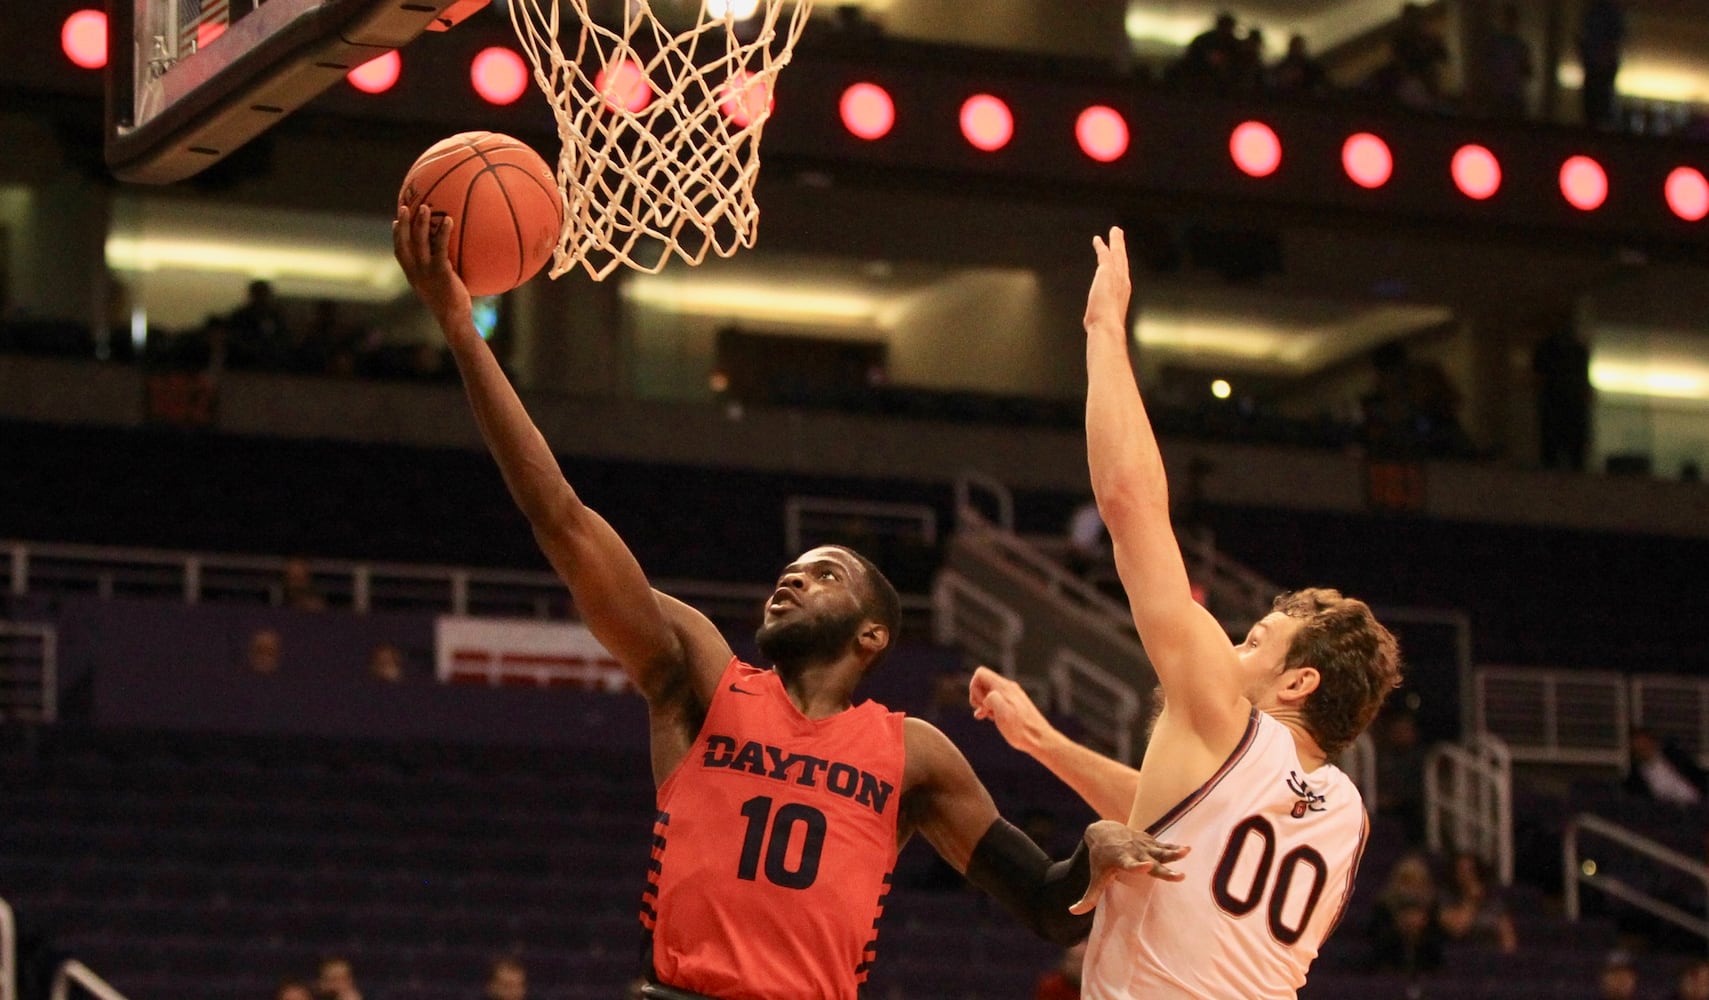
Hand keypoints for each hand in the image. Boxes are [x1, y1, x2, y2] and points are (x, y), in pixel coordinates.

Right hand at [393, 203, 471, 328]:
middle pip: (404, 243)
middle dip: (403, 223)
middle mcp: (415, 271)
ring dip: (420, 223)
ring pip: (419, 242)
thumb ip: (437, 272)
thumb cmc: (450, 303)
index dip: (396, 236)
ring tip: (424, 207)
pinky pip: (440, 248)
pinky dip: (443, 233)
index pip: (399, 252)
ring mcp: (426, 271)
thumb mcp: (438, 287)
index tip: (396, 221)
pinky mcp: (440, 272)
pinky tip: (449, 220)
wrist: (453, 319)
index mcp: (412, 275)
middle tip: (404, 206)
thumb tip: (448, 261)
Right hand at [969, 666, 1052, 756]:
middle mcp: (1008, 688)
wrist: (1039, 739)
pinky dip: (990, 707)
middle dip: (977, 697)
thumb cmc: (1021, 729)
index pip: (980, 673)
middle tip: (984, 711)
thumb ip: (991, 698)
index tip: (980, 704)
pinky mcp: (1014, 705)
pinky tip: (990, 718)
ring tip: (988, 716)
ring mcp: (1011, 696)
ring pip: (988, 692)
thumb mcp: (1002, 712)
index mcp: (1004, 687)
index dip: (974, 688)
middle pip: (983, 682)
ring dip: (983, 704)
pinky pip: (996, 700)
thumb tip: (986, 698)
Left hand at [1070, 819, 1187, 914]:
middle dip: (1163, 867)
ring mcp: (1142, 845)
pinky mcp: (1148, 841)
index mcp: (1121, 861)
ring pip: (1160, 850)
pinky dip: (1173, 847)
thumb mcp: (1096, 876)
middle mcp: (1134, 852)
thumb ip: (1089, 896)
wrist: (1103, 831)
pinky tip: (1187, 848)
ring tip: (1187, 851)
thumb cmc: (1100, 858)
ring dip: (1174, 852)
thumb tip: (1073, 912)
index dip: (1138, 866)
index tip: (1147, 866)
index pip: (1130, 865)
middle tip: (1179, 875)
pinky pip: (1163, 845)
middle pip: (1151, 861)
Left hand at [1083, 226, 1131, 335]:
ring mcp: (1116, 276)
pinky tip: (1097, 239)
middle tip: (1119, 236)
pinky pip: (1104, 254)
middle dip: (1120, 247)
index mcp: (1122, 293)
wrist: (1107, 327)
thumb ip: (1101, 317)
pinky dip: (1101, 246)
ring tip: (1114, 231)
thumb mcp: (1105, 321)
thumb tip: (1092, 325)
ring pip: (1117, 254)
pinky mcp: (1106, 272)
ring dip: (1115, 241)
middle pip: (1122, 260)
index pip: (1122, 274)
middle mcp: (1122, 282)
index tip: (1120, 257)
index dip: (1121, 264)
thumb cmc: (1106, 328)